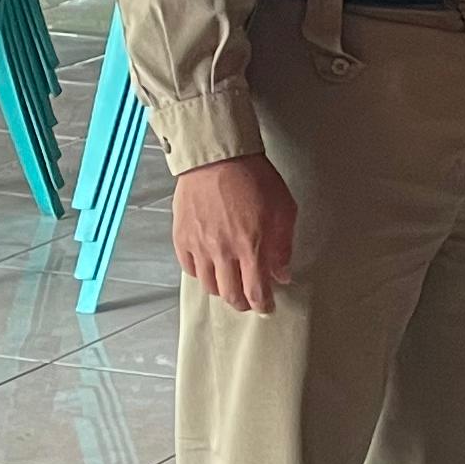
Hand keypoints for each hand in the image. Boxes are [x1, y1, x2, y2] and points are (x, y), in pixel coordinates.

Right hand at [173, 153, 299, 314]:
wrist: (217, 157)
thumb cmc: (254, 178)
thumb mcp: (283, 209)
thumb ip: (282, 246)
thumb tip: (282, 273)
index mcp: (250, 246)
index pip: (255, 291)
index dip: (262, 305)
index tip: (267, 307)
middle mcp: (222, 252)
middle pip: (230, 295)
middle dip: (242, 303)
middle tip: (249, 300)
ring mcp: (198, 246)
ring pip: (208, 285)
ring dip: (222, 290)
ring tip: (231, 284)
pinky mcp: (181, 237)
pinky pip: (189, 268)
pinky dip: (201, 273)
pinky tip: (210, 267)